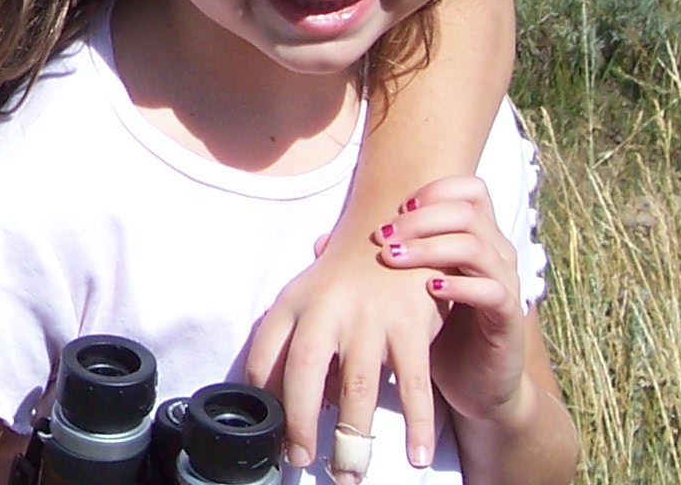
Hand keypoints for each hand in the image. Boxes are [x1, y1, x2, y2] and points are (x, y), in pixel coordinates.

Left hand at [246, 210, 444, 478]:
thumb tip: (288, 394)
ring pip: (357, 387)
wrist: (401, 220)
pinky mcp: (410, 324)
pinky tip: (416, 455)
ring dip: (354, 437)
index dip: (263, 396)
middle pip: (303, 373)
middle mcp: (326, 307)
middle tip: (300, 461)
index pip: (265, 354)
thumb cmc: (352, 272)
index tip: (267, 432)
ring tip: (349, 473)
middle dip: (300, 423)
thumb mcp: (314, 296)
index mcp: (294, 300)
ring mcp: (370, 316)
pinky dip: (416, 424)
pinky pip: (413, 385)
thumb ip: (298, 341)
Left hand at [375, 175, 528, 426]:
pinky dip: (459, 285)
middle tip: (383, 235)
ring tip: (394, 257)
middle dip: (420, 217)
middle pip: (467, 210)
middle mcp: (495, 253)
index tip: (397, 207)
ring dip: (430, 247)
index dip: (435, 190)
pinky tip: (429, 289)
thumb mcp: (404, 289)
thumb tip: (320, 242)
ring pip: (477, 246)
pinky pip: (492, 290)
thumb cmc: (435, 327)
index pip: (470, 189)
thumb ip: (372, 260)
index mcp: (475, 236)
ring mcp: (505, 283)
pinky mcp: (509, 318)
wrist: (474, 381)